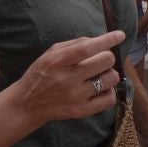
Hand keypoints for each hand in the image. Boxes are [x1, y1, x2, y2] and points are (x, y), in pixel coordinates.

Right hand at [6, 30, 126, 125]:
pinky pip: (109, 100)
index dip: (107, 40)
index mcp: (58, 61)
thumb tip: (98, 40)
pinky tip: (101, 88)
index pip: (87, 48)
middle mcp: (67, 79)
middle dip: (108, 57)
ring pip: (110, 80)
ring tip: (99, 75)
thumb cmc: (41, 74)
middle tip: (101, 60)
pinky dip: (109, 91)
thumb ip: (74, 44)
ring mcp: (76, 97)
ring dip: (109, 74)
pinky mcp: (81, 111)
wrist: (27, 104)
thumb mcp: (50, 54)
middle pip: (104, 62)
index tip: (120, 35)